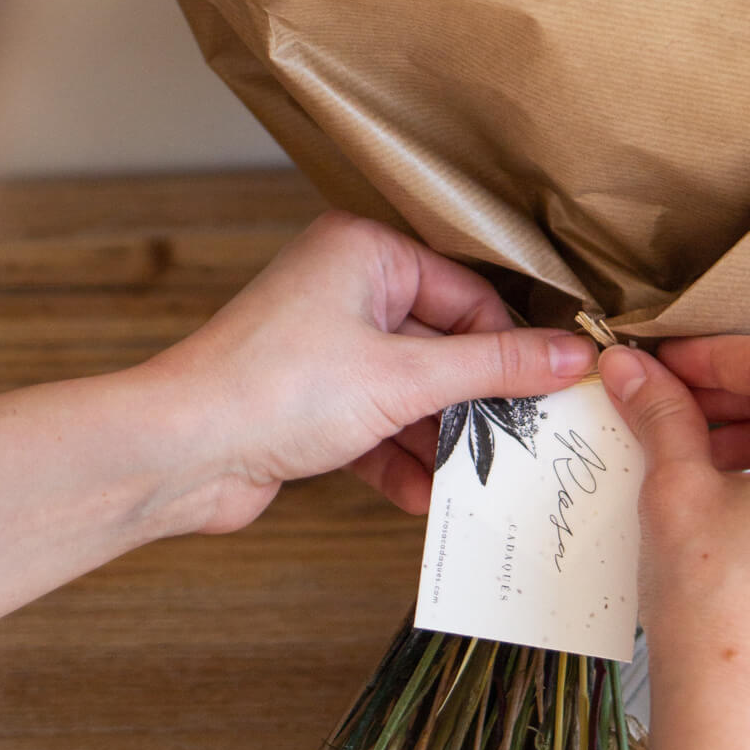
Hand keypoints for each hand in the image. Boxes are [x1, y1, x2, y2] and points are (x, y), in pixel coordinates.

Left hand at [150, 211, 596, 527]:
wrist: (177, 452)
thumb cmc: (273, 390)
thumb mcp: (405, 377)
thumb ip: (493, 368)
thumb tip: (572, 356)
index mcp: (365, 252)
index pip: (469, 295)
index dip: (510, 347)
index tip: (556, 392)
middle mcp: (344, 288)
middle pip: (443, 345)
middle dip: (474, 402)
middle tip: (522, 443)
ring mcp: (324, 346)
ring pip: (410, 391)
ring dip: (439, 440)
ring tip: (475, 480)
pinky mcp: (310, 401)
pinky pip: (375, 423)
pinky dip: (398, 458)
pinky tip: (422, 498)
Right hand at [598, 337, 749, 749]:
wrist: (742, 724)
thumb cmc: (716, 617)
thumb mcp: (677, 494)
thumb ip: (662, 416)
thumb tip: (635, 370)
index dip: (715, 355)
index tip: (667, 364)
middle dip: (745, 395)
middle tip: (680, 404)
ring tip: (705, 458)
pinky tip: (743, 508)